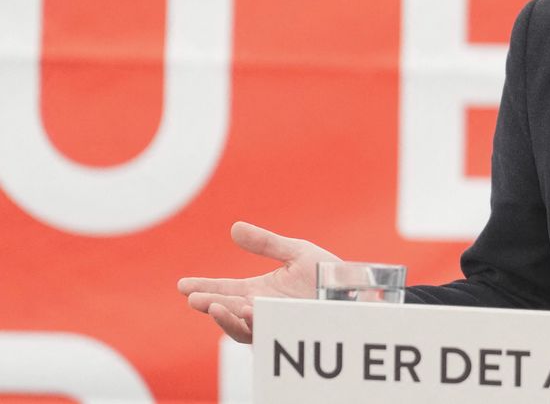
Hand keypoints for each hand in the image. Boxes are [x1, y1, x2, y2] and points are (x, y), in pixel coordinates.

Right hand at [177, 221, 339, 343]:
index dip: (203, 287)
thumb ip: (265, 244)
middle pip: (227, 311)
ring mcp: (273, 324)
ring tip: (213, 306)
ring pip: (242, 327)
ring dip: (226, 318)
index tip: (182, 285)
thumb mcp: (295, 252)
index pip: (224, 290)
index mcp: (257, 292)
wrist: (355, 290)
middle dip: (209, 304)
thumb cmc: (326, 273)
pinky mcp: (288, 333)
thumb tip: (234, 228)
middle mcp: (260, 310)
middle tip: (193, 298)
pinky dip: (253, 322)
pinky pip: (267, 332)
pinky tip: (246, 310)